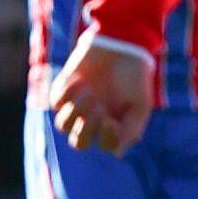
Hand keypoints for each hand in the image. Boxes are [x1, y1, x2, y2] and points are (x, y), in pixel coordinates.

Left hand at [48, 35, 152, 153]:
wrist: (119, 46)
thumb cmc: (134, 76)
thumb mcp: (141, 104)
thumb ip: (132, 129)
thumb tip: (116, 153)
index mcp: (113, 126)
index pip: (105, 145)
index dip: (106, 137)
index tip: (111, 121)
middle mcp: (93, 121)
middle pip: (78, 142)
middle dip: (85, 128)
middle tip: (97, 108)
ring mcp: (76, 107)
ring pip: (63, 125)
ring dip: (77, 110)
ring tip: (89, 90)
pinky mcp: (62, 92)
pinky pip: (56, 103)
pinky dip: (67, 94)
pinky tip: (81, 80)